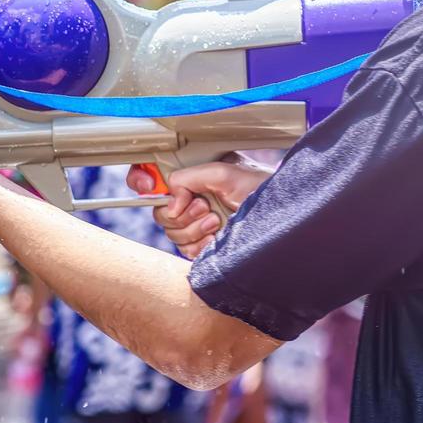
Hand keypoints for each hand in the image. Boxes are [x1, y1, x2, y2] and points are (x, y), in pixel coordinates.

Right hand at [128, 159, 270, 259]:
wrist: (280, 216)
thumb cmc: (259, 188)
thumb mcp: (223, 172)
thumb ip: (189, 177)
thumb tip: (171, 200)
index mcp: (193, 178)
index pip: (154, 177)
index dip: (142, 180)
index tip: (147, 184)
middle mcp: (191, 200)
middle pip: (159, 210)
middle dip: (181, 212)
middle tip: (204, 206)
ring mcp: (197, 224)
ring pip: (171, 232)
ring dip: (195, 228)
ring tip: (217, 221)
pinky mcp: (203, 246)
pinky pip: (185, 250)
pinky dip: (201, 245)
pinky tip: (217, 237)